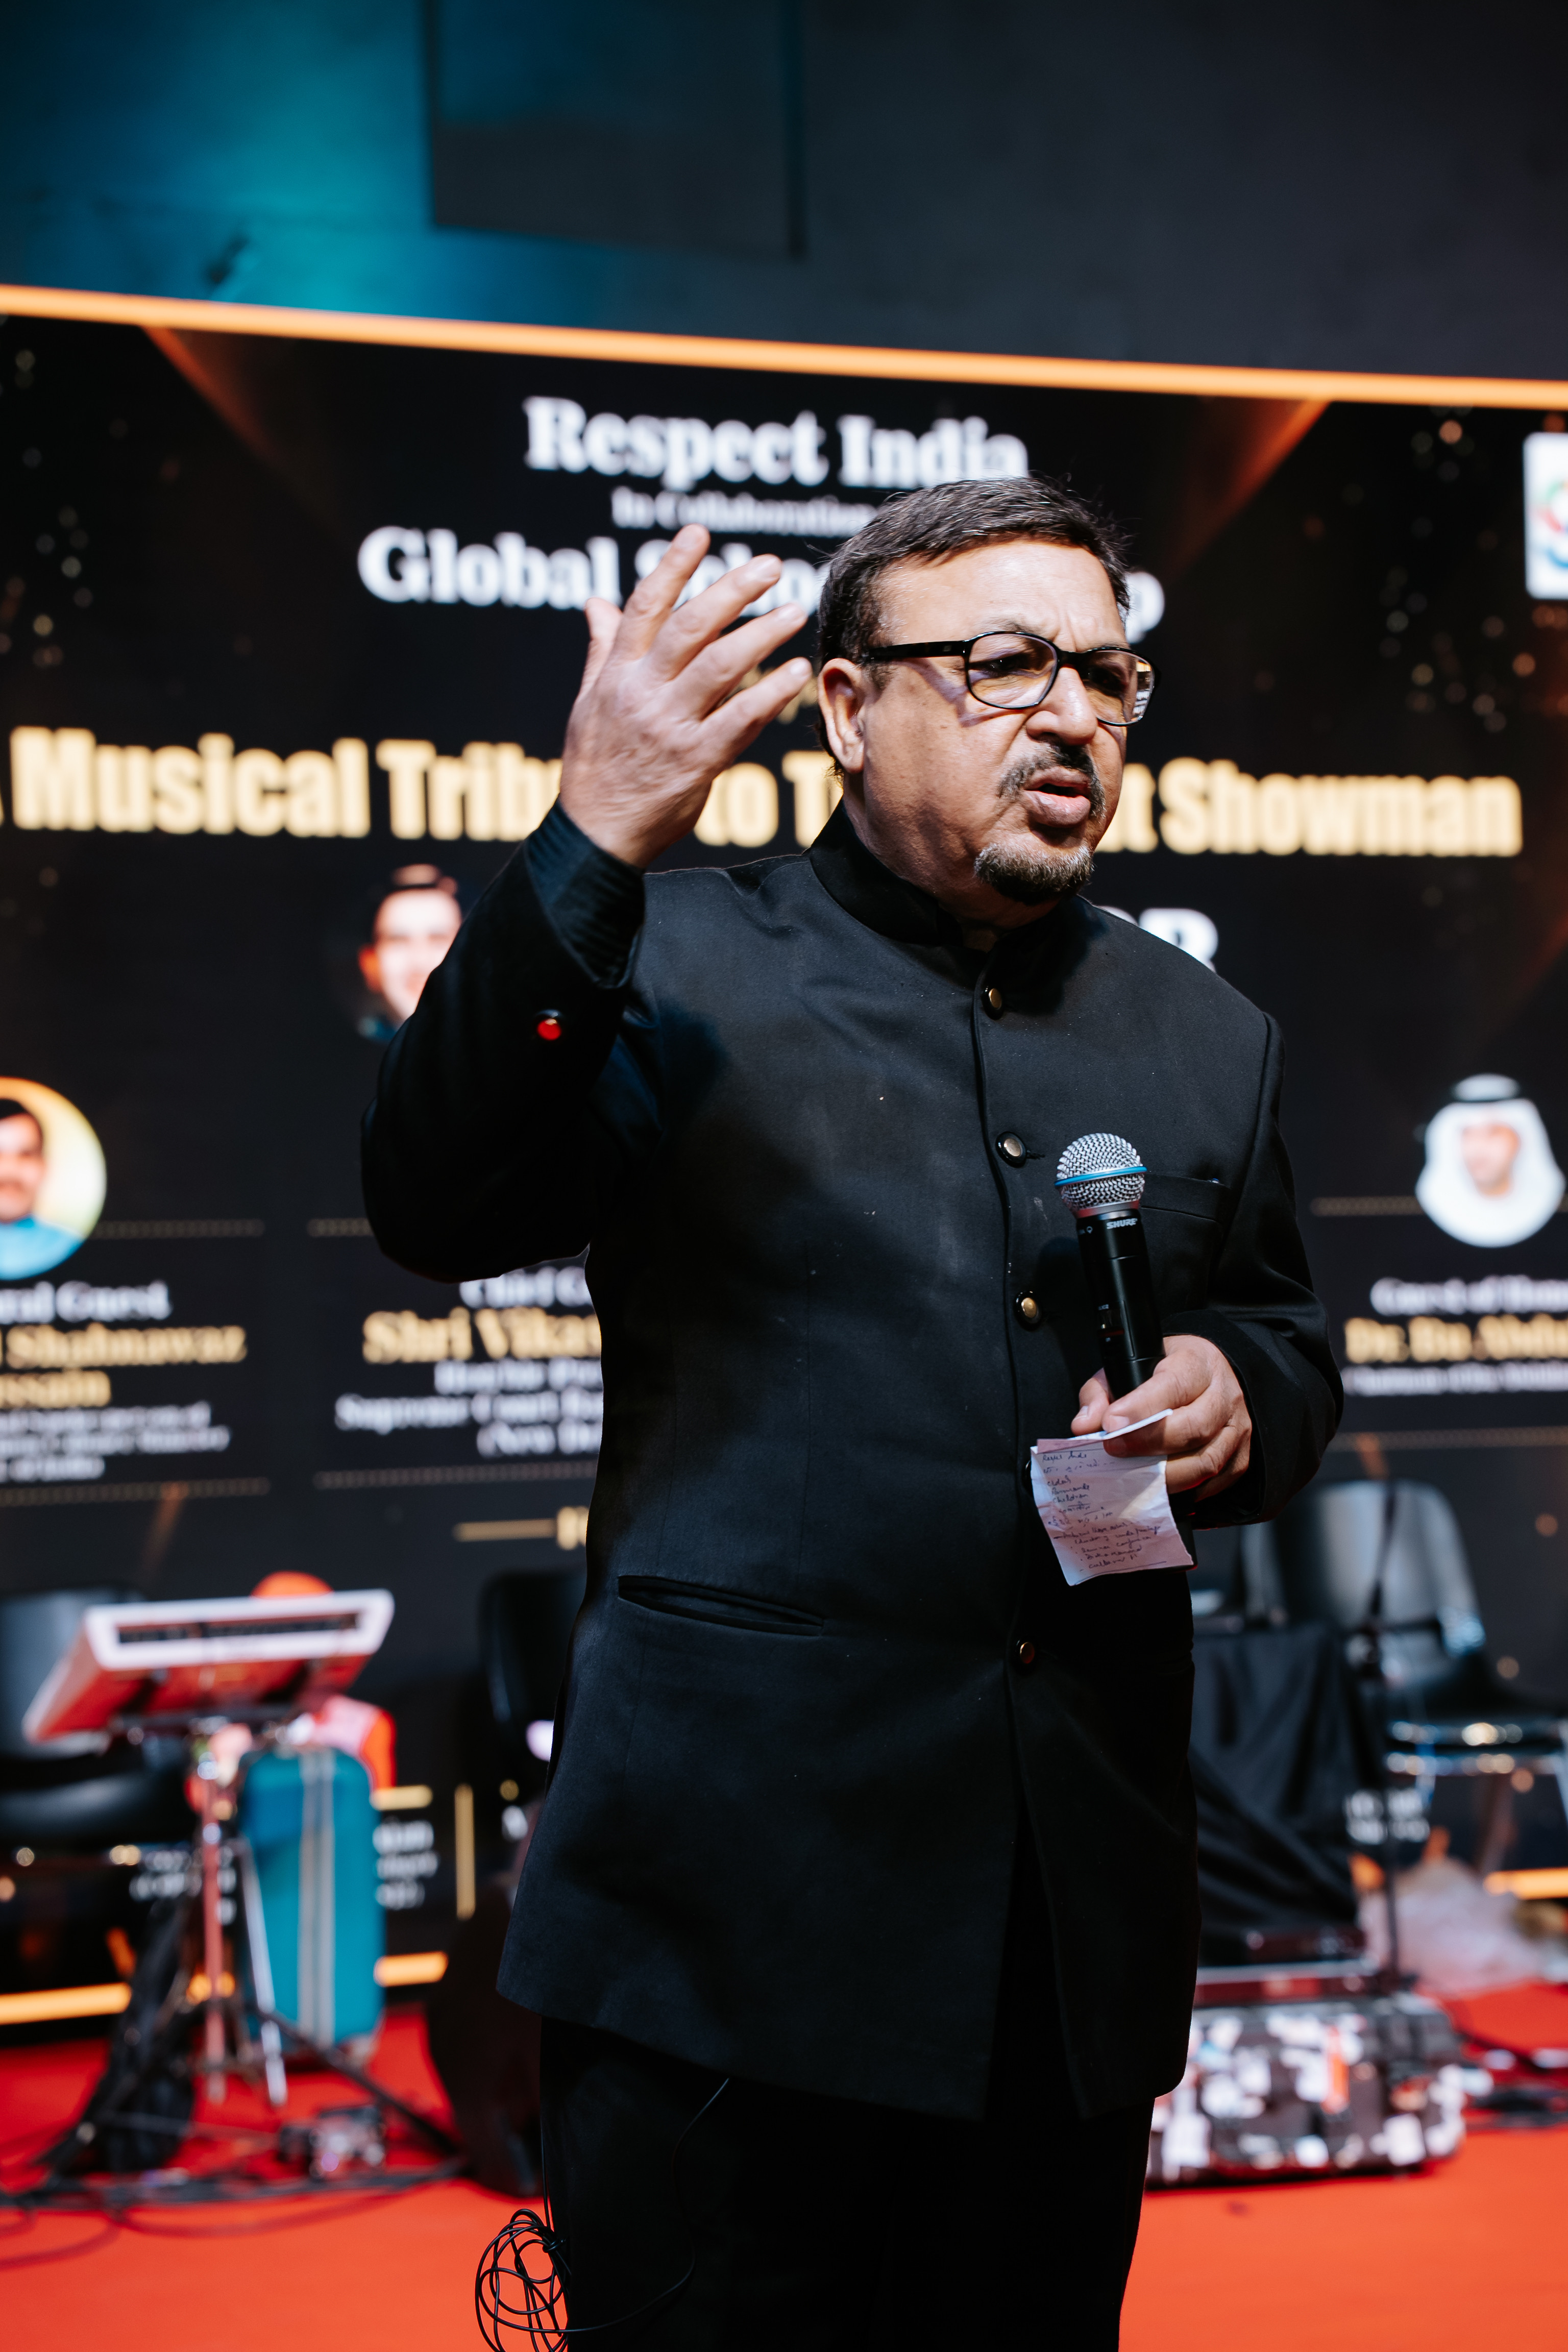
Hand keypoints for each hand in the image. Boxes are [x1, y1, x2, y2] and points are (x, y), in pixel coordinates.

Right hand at [558, 526, 811, 868]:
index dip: (672, 567)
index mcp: (616, 674)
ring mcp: (669, 726)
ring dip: (760, 635)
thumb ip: (602, 650)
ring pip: (718, 667)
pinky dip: (770, 695)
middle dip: (730, 590)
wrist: (595, 835)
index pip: (644, 608)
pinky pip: (738, 721)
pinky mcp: (695, 761)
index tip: (699, 533)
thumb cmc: (595, 767)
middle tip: (769, 564)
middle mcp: (642, 693)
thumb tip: (598, 603)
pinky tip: (797, 674)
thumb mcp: (587, 703)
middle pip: (689, 627)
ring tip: (795, 610)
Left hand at [1070, 1335, 1251, 1498]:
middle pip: (1194, 1427)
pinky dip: (1189, 1491)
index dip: (1141, 1409)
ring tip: (1135, 1478)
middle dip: (1150, 1445)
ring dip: (1167, 1476)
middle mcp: (1224, 1393)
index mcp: (1196, 1362)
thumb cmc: (1161, 1373)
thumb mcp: (1127, 1367)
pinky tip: (1163, 1488)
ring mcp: (1238, 1426)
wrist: (1207, 1377)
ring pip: (1207, 1460)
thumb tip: (1084, 1426)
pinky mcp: (1242, 1454)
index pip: (1172, 1385)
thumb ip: (1101, 1393)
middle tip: (1115, 1452)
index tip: (1111, 1425)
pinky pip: (1218, 1480)